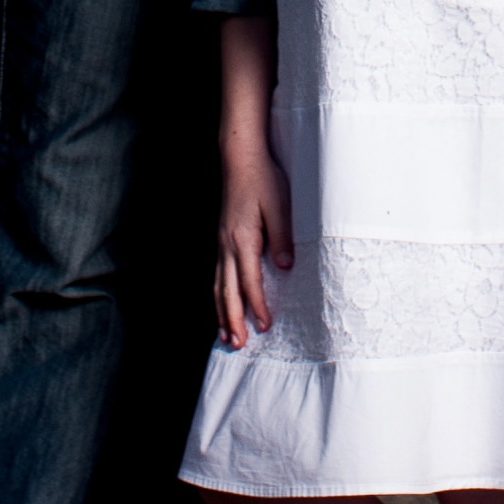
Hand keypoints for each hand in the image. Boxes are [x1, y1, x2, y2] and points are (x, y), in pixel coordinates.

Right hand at [213, 139, 295, 346]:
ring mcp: (221, 243)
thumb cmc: (264, 180)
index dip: (257, 305)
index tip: (265, 326)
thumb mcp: (280, 205)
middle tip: (238, 345)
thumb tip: (286, 266)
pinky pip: (217, 276)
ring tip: (227, 337)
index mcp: (242, 238)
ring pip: (218, 286)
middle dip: (233, 319)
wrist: (240, 158)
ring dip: (222, 313)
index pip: (249, 280)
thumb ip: (282, 236)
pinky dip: (218, 296)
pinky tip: (222, 307)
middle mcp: (227, 245)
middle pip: (227, 290)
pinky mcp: (222, 241)